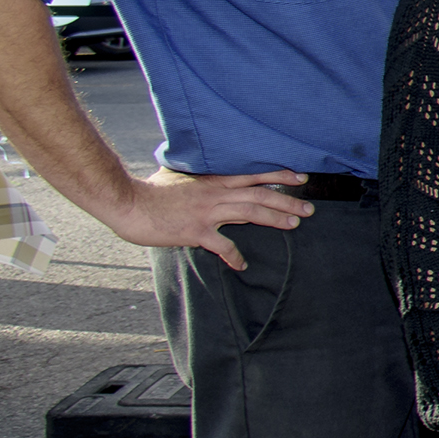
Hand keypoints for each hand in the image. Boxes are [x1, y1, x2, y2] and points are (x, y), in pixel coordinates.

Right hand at [116, 168, 314, 269]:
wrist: (129, 203)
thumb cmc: (152, 191)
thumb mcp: (179, 175)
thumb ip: (198, 176)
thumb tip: (205, 173)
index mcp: (213, 181)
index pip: (253, 176)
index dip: (279, 176)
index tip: (301, 178)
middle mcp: (215, 194)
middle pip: (259, 195)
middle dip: (287, 202)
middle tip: (309, 209)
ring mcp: (207, 212)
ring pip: (249, 213)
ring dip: (274, 219)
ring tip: (294, 224)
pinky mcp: (195, 231)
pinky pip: (222, 245)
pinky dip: (234, 255)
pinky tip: (242, 264)